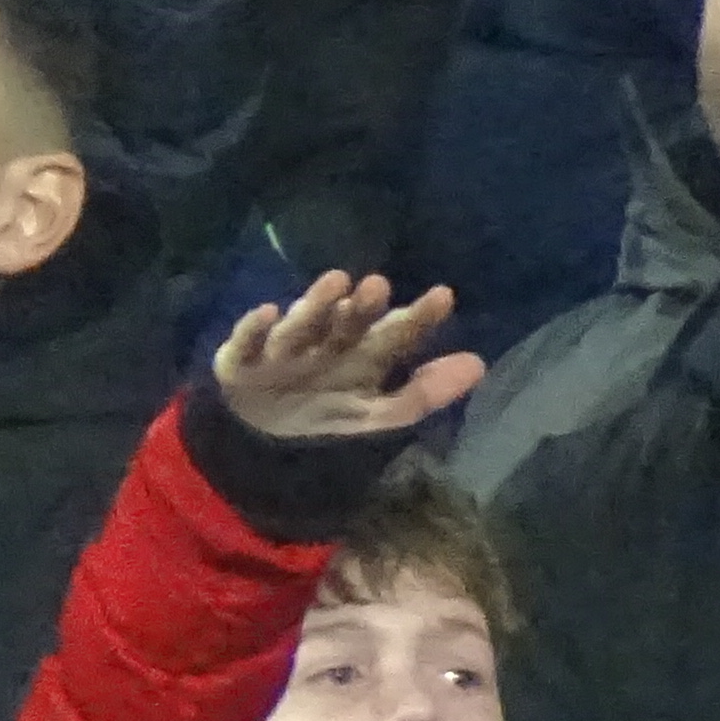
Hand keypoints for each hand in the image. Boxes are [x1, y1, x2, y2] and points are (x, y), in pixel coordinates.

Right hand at [209, 270, 482, 443]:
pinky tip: (267, 312)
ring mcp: (284, 349)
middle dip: (363, 306)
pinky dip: (254, 327)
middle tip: (379, 284)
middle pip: (348, 323)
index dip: (419, 317)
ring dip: (317, 303)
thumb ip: (423, 394)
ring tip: (336, 282)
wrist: (250, 438)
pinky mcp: (241, 358)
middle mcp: (325, 344)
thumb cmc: (320, 414)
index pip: (395, 334)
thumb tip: (478, 364)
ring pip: (303, 324)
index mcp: (361, 355)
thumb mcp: (375, 415)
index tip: (443, 296)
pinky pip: (248, 341)